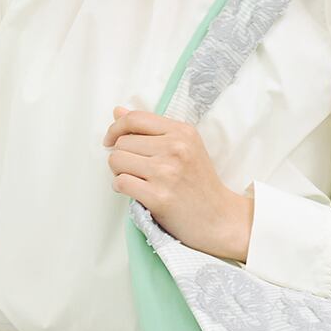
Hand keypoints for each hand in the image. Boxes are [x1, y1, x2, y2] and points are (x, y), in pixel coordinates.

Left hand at [102, 106, 253, 261]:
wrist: (219, 218)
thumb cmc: (200, 185)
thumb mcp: (185, 148)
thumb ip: (151, 129)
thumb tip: (118, 111)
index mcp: (182, 132)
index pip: (135, 118)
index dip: (116, 129)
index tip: (111, 140)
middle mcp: (176, 149)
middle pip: (122, 142)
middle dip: (121, 156)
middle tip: (135, 169)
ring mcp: (167, 173)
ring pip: (117, 161)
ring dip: (119, 172)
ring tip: (136, 180)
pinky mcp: (159, 196)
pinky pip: (121, 183)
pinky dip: (121, 188)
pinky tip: (136, 192)